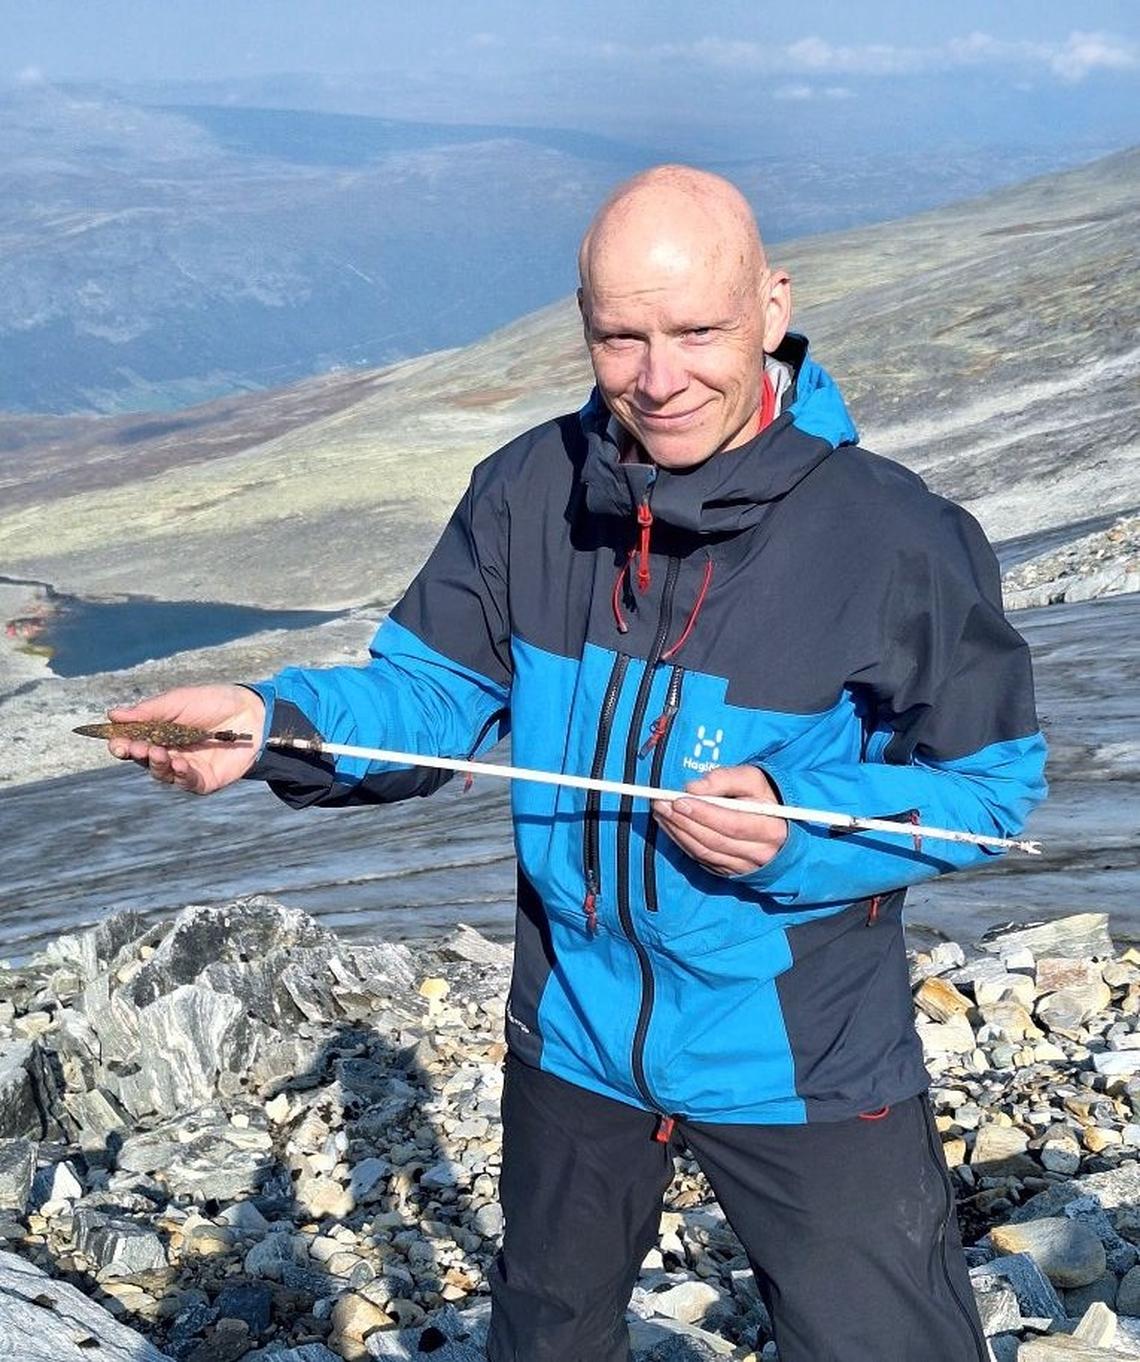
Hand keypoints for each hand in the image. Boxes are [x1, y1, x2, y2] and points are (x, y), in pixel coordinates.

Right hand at [106, 685, 265, 794]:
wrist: (252, 712)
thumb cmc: (214, 703)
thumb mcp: (177, 701)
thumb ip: (148, 712)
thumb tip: (112, 715)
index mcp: (160, 733)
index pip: (134, 742)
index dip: (122, 744)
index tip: (115, 741)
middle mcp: (170, 752)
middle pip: (144, 760)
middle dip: (136, 754)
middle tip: (134, 747)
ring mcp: (187, 768)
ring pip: (162, 773)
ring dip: (156, 764)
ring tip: (157, 752)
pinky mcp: (204, 780)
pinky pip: (186, 783)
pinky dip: (179, 775)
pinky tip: (179, 764)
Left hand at [652, 764, 786, 876]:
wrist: (781, 824)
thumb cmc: (764, 796)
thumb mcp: (752, 778)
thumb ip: (724, 778)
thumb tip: (693, 788)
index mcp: (771, 828)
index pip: (732, 824)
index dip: (703, 813)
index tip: (678, 799)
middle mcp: (761, 853)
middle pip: (715, 841)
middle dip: (684, 822)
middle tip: (660, 804)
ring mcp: (746, 866)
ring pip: (705, 853)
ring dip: (678, 833)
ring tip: (661, 813)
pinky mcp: (732, 872)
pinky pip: (703, 860)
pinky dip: (683, 843)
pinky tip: (671, 827)